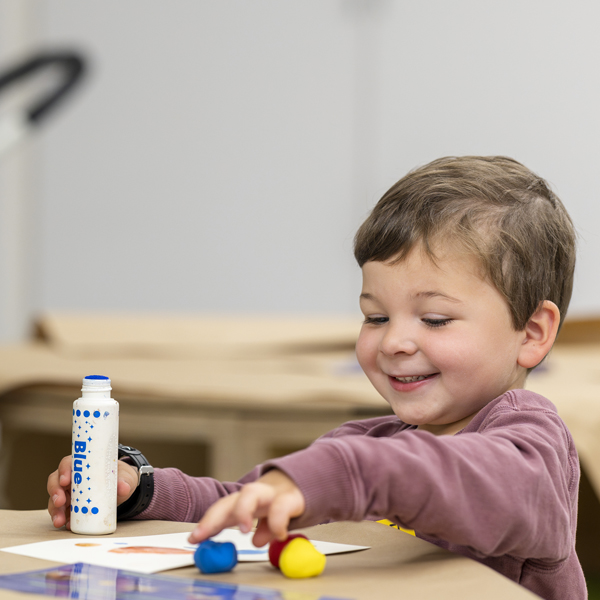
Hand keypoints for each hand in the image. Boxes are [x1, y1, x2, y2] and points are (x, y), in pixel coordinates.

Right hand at [47, 455, 138, 528]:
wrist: (121, 491)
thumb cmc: (119, 477)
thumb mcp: (125, 476)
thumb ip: (125, 481)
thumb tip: (123, 488)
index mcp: (82, 465)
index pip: (68, 463)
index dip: (64, 470)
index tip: (65, 480)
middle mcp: (72, 478)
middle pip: (56, 481)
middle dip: (55, 491)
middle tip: (60, 502)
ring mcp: (68, 493)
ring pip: (55, 499)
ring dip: (55, 510)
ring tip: (60, 520)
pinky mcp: (69, 507)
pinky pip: (61, 512)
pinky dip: (62, 519)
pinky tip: (66, 525)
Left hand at [188, 469, 304, 546]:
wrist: (309, 480)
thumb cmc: (283, 500)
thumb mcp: (269, 518)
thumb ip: (261, 529)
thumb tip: (256, 541)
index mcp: (246, 502)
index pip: (222, 509)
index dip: (207, 523)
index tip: (193, 539)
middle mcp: (255, 495)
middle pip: (230, 499)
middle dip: (214, 516)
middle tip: (203, 534)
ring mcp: (272, 493)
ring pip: (251, 493)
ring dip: (243, 511)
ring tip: (244, 531)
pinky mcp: (291, 497)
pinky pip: (281, 506)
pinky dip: (278, 521)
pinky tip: (280, 534)